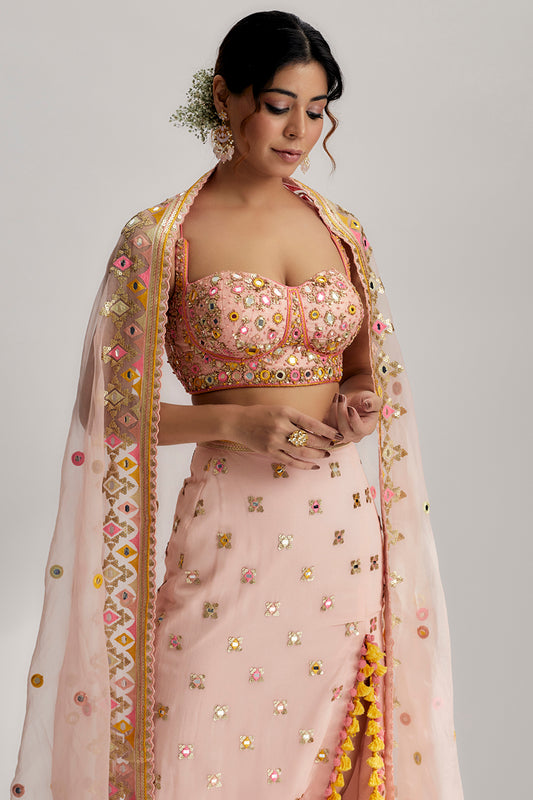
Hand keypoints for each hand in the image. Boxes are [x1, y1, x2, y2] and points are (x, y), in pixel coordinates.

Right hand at [226, 404, 342, 469]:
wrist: (237, 422)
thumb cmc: (261, 413)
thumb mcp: (280, 409)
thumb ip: (296, 418)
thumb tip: (318, 429)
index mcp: (286, 412)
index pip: (312, 423)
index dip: (327, 430)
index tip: (337, 434)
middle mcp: (281, 426)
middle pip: (309, 439)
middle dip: (324, 444)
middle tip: (332, 445)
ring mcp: (274, 440)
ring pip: (301, 452)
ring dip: (317, 455)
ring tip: (326, 455)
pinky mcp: (269, 452)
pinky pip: (290, 461)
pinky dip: (304, 465)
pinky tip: (313, 466)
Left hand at [325, 391, 380, 443]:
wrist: (356, 401)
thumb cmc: (367, 400)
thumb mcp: (374, 400)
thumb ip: (373, 403)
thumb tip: (367, 405)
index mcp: (367, 429)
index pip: (360, 430)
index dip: (354, 420)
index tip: (350, 407)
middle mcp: (354, 436)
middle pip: (345, 430)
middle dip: (341, 412)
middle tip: (342, 397)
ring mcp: (342, 435)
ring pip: (333, 428)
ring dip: (334, 409)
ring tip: (338, 395)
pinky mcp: (332, 430)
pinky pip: (326, 425)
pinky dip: (329, 411)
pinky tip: (335, 399)